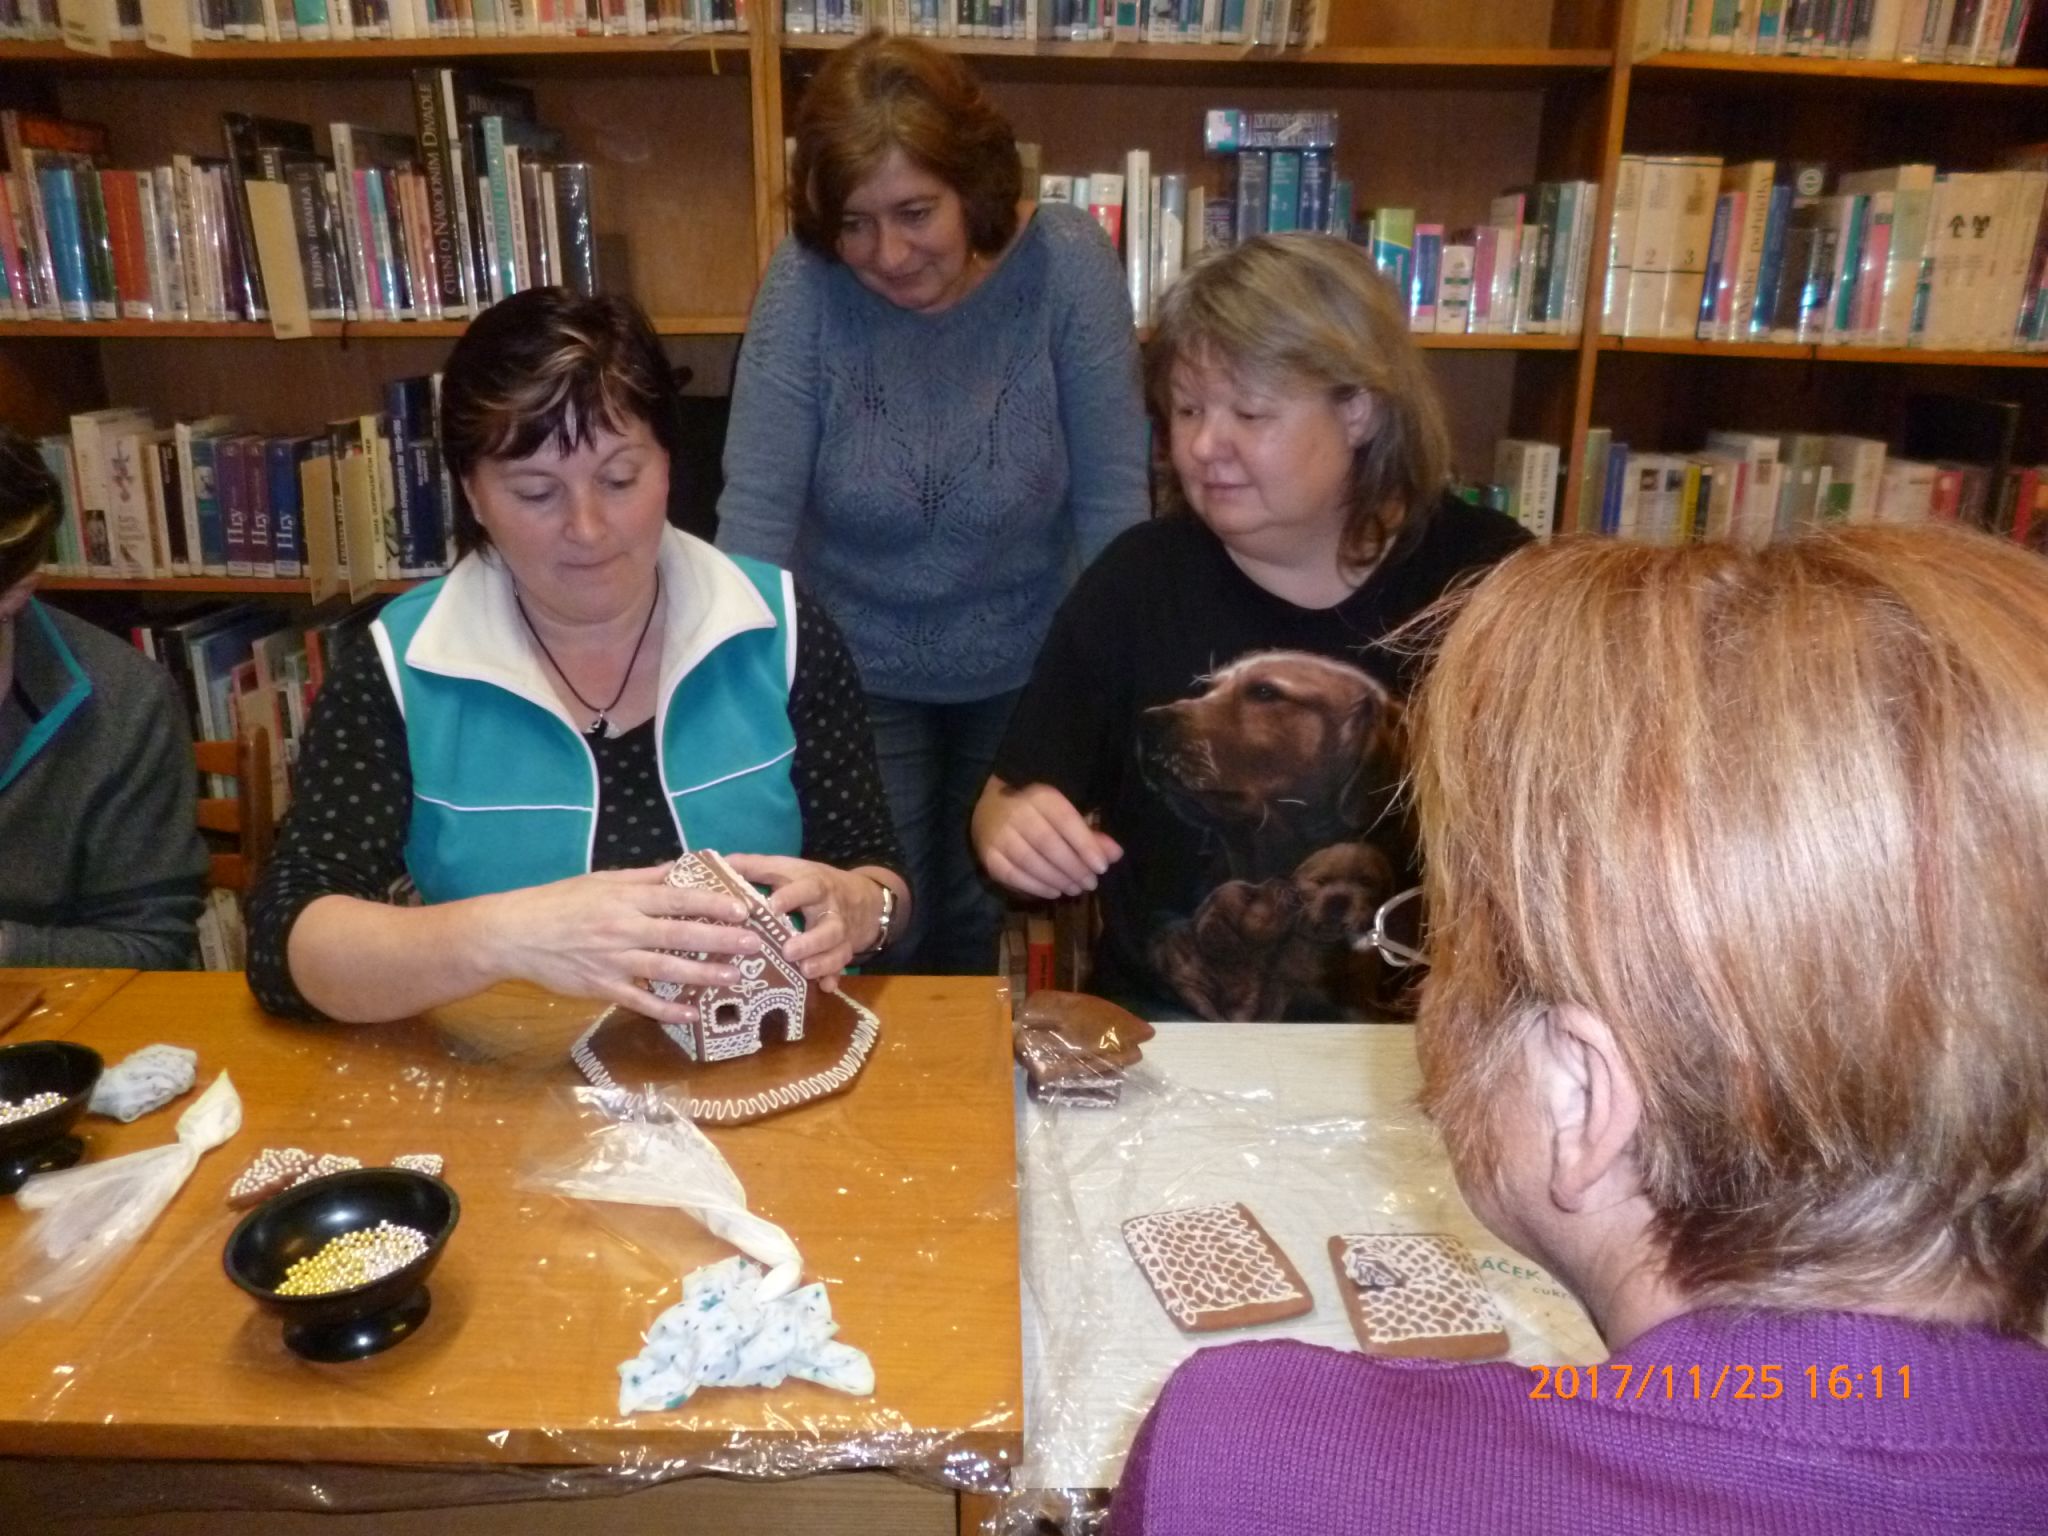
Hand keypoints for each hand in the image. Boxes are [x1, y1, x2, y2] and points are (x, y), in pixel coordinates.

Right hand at [476, 864, 762, 1026]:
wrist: (515, 934)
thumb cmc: (560, 902)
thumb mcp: (602, 880)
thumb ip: (645, 877)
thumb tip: (684, 868)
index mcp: (624, 898)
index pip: (677, 899)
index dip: (712, 904)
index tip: (743, 908)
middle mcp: (622, 928)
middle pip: (679, 934)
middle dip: (720, 940)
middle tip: (753, 945)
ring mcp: (612, 960)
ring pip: (666, 969)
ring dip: (703, 975)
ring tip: (735, 978)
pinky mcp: (601, 987)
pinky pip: (639, 1001)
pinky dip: (666, 1009)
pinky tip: (692, 1013)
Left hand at [722, 853, 885, 992]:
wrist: (862, 897)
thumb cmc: (812, 882)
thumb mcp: (789, 869)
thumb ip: (756, 867)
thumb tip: (722, 863)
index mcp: (816, 887)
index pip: (807, 889)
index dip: (792, 897)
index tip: (772, 907)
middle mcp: (831, 911)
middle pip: (829, 926)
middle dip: (811, 940)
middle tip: (787, 951)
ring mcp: (841, 934)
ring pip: (839, 950)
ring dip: (823, 962)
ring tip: (803, 971)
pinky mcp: (845, 952)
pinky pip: (843, 968)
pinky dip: (835, 977)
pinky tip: (825, 987)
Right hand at [972, 779, 1122, 899]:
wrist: (987, 808)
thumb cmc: (1035, 812)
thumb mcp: (1062, 814)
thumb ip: (1089, 834)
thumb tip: (1116, 854)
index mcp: (1040, 797)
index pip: (1065, 820)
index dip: (1085, 844)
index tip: (1102, 867)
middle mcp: (1017, 813)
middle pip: (1048, 844)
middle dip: (1074, 867)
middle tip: (1090, 883)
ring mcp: (1000, 835)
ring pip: (1031, 862)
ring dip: (1057, 880)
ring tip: (1075, 889)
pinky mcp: (989, 856)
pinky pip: (1014, 876)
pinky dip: (1037, 887)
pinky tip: (1054, 892)